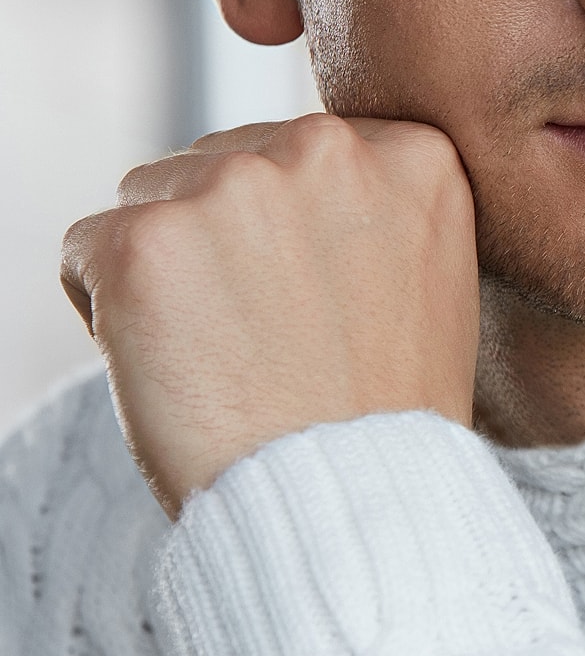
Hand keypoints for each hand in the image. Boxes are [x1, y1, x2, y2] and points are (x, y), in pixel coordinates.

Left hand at [61, 115, 479, 518]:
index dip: (295, 230)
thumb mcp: (427, 274)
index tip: (315, 299)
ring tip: (221, 351)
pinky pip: (86, 247)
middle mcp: (325, 148)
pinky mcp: (145, 240)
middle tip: (263, 335)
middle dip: (224, 236)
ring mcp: (233, 187)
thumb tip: (291, 183)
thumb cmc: (386, 409)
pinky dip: (105, 307)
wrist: (349, 507)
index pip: (304, 151)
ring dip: (166, 263)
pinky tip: (169, 366)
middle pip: (223, 160)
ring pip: (150, 194)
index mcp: (411, 152)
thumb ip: (374, 205)